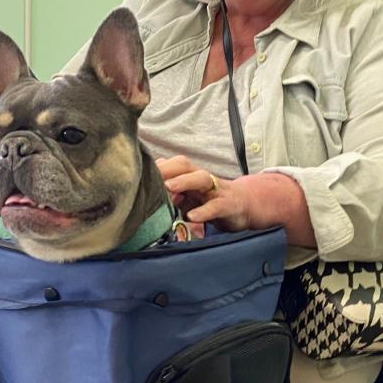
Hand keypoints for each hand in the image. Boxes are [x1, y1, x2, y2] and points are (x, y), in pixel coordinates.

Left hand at [157, 155, 307, 234]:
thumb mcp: (189, 197)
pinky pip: (215, 206)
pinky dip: (203, 211)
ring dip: (184, 182)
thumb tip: (147, 193)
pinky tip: (192, 217)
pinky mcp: (228, 204)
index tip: (136, 173)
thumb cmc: (210, 201)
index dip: (156, 168)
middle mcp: (202, 178)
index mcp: (190, 175)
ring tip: (169, 188)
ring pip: (200, 178)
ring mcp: (215, 190)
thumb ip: (171, 194)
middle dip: (167, 169)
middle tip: (151, 177)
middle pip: (183, 165)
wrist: (245, 205)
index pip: (171, 165)